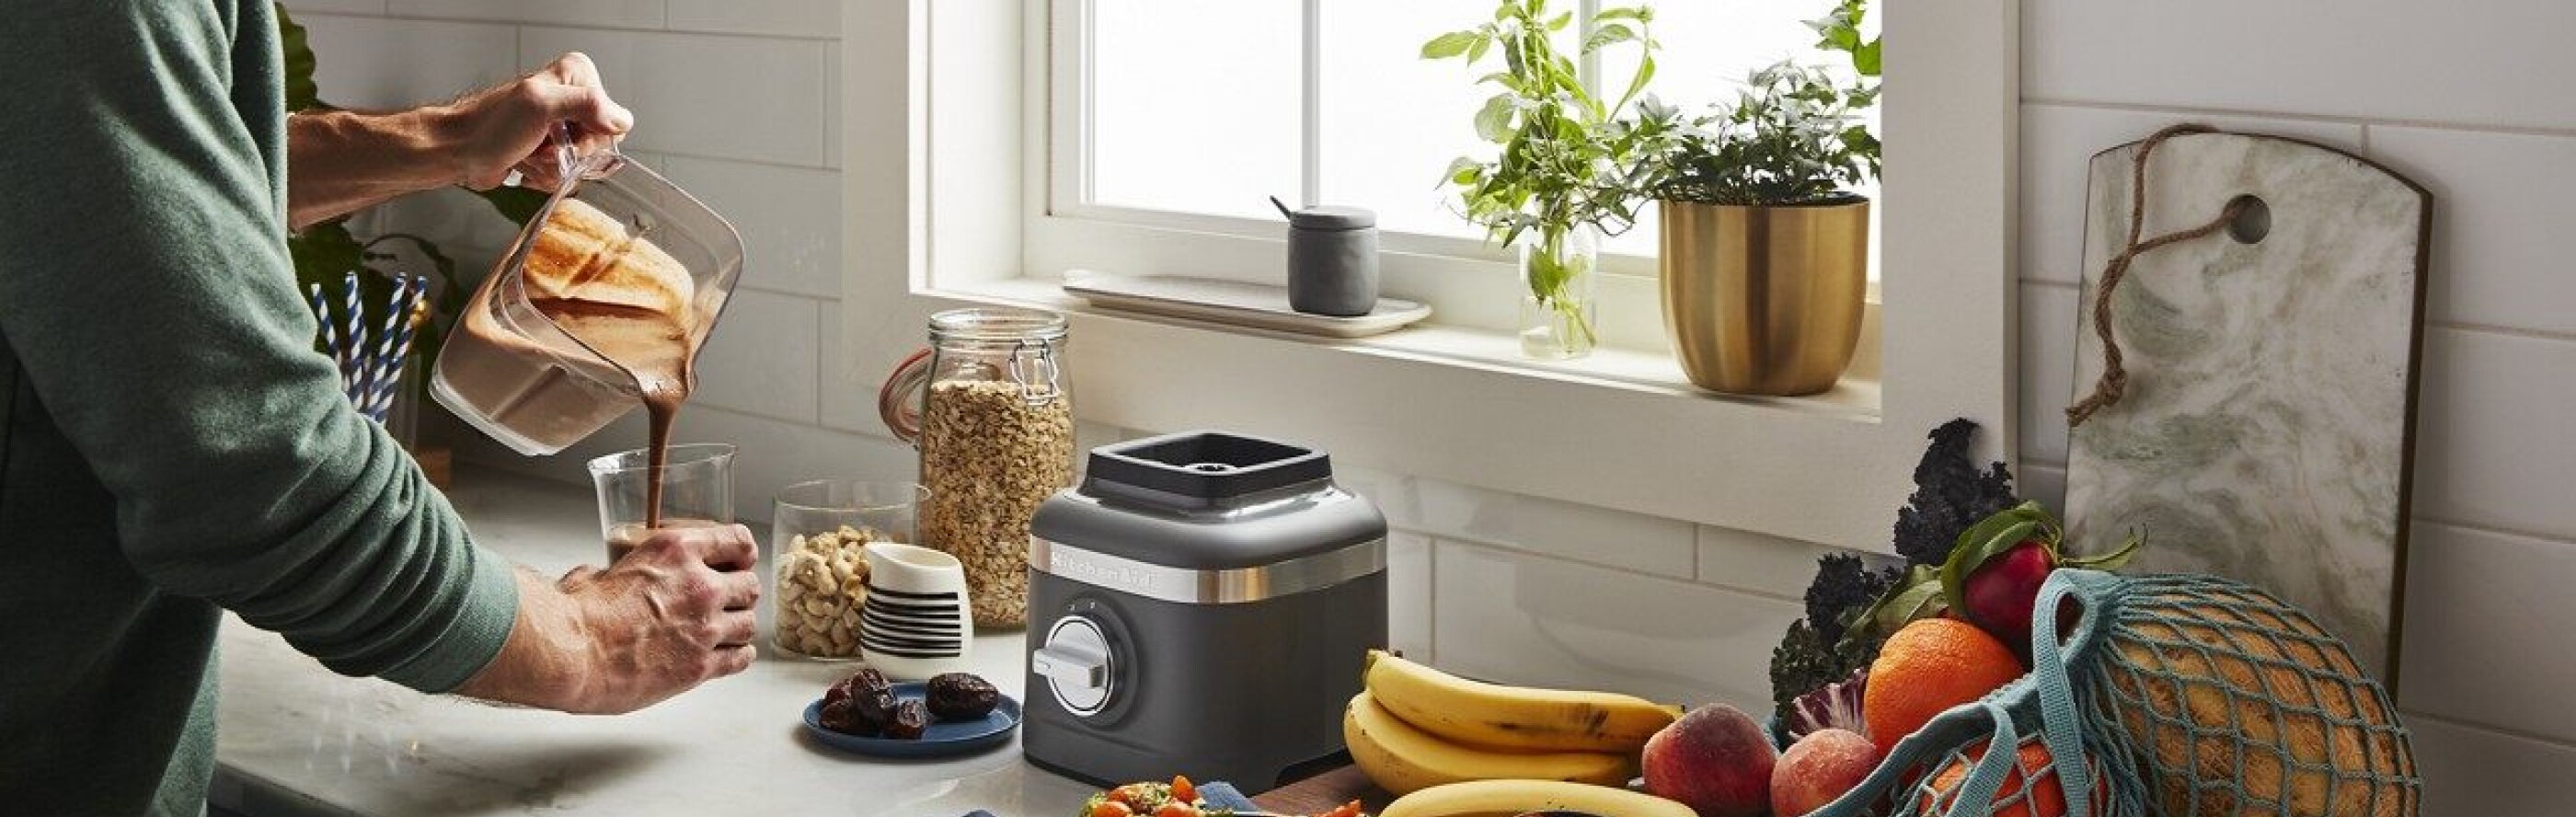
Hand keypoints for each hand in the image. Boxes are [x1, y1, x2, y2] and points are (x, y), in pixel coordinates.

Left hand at [441, 52, 634, 190]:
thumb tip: (621, 120)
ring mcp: (563, 125)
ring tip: (529, 155)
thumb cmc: (489, 127)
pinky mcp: (553, 148)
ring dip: (554, 168)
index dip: (590, 137)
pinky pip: (569, 174)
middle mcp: (574, 97)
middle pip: (602, 145)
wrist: (460, 151)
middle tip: (541, 146)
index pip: (615, 120)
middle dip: (569, 155)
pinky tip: (526, 164)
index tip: (560, 134)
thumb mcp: (540, 106)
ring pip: (585, 163)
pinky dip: (546, 176)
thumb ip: (587, 104)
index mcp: (577, 76)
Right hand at [480, 523, 759, 714]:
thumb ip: (612, 573)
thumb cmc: (575, 615)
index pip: (737, 540)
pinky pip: (740, 658)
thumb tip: (601, 579)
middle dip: (740, 593)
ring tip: (726, 631)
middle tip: (729, 600)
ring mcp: (705, 627)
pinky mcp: (701, 666)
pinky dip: (738, 655)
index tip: (740, 559)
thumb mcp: (596, 574)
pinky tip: (728, 655)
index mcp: (676, 551)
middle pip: (749, 585)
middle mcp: (700, 586)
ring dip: (739, 626)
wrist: (571, 654)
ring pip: (749, 623)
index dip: (742, 552)